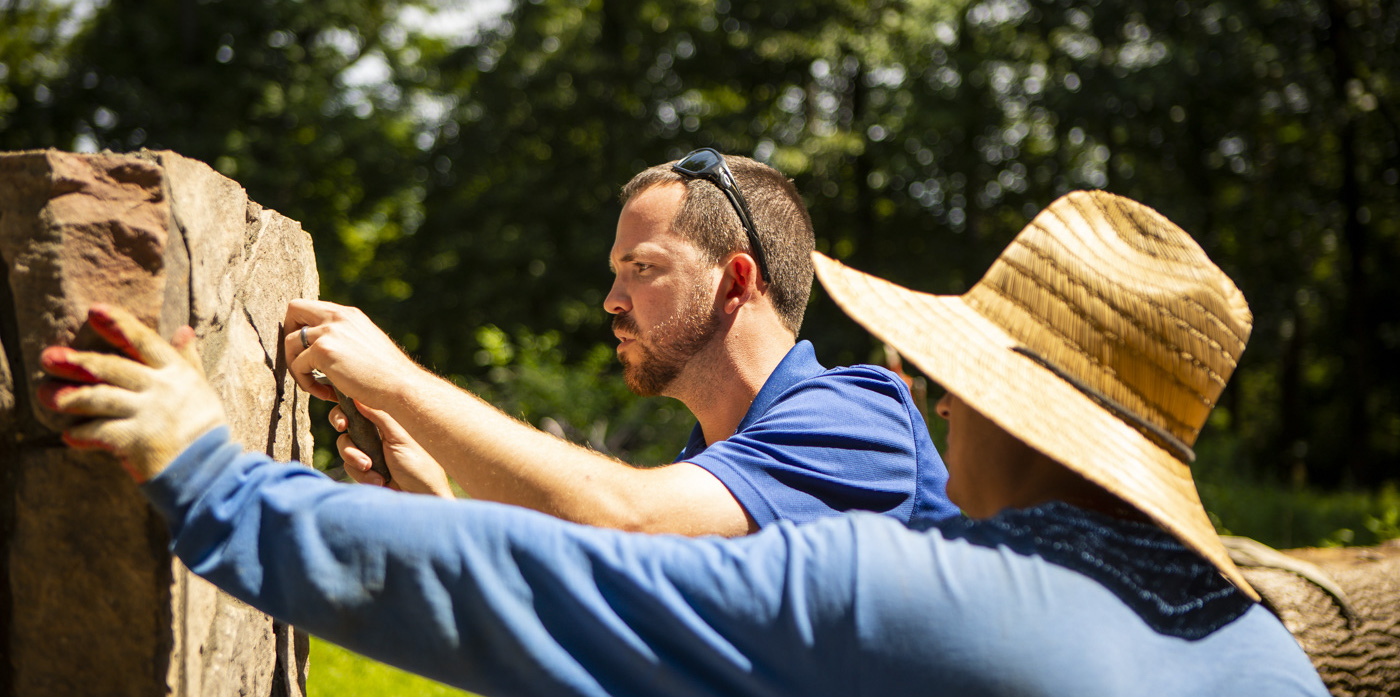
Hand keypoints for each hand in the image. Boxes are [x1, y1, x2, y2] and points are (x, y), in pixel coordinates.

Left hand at [38, 304, 226, 481]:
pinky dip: (82, 434)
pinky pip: (100, 432)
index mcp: (176, 372)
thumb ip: (188, 359)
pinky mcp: (136, 440)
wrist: (210, 468)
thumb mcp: (200, 388)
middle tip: (49, 357)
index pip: (144, 341)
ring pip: (100, 398)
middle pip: (113, 368)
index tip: (94, 310)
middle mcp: (161, 388)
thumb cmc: (204, 428)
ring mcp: (147, 413)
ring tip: (46, 396)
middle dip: (79, 361)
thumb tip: (184, 330)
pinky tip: (69, 435)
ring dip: (71, 397)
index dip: (119, 324)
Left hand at [283, 299, 418, 406]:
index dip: (301, 325)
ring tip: (314, 385)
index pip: (311, 306)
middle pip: (294, 309)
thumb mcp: (365, 344)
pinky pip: (297, 365)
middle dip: (288, 334)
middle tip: (298, 360)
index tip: (306, 349)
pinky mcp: (323, 350)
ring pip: (289, 343)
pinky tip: (325, 394)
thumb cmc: (385, 373)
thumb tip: (321, 347)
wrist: (399, 385)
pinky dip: (306, 383)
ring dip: (296, 367)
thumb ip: (345, 338)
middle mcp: (338, 316)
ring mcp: (329, 332)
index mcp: (348, 314)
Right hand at [332, 401, 453, 497]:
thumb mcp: (399, 437)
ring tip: (371, 467)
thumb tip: (360, 393)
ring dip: (355, 457)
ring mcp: (370, 452)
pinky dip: (362, 474)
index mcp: (387, 421)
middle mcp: (377, 433)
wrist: (421, 498)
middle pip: (346, 424)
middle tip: (342, 430)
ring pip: (345, 446)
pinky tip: (378, 480)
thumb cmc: (419, 465)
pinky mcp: (366, 470)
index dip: (346, 409)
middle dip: (343, 427)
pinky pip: (350, 467)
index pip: (361, 406)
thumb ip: (378, 415)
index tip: (343, 421)